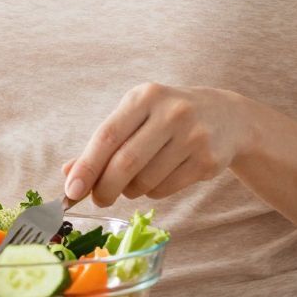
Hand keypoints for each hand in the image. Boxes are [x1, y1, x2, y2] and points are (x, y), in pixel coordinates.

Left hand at [64, 83, 255, 207]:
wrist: (226, 117)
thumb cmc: (167, 118)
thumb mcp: (136, 117)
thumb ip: (102, 144)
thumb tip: (69, 174)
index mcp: (145, 96)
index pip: (108, 135)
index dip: (87, 166)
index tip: (71, 191)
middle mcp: (171, 112)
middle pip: (126, 163)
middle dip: (105, 188)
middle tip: (98, 199)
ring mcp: (193, 136)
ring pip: (145, 181)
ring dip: (131, 190)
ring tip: (137, 179)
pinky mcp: (208, 160)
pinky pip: (165, 189)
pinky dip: (153, 192)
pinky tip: (160, 177)